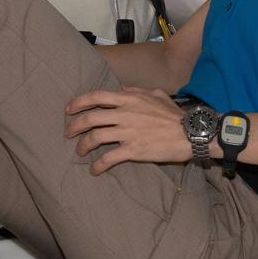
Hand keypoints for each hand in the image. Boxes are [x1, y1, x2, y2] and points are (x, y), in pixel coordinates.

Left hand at [64, 87, 189, 174]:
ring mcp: (128, 132)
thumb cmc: (173, 114)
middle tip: (68, 132)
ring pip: (95, 137)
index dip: (79, 102)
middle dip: (74, 125)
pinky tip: (94, 169)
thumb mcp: (155, 94)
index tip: (69, 109)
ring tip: (79, 151)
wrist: (189, 133)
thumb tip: (122, 89)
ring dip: (83, 145)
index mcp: (129, 99)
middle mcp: (125, 114)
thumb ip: (135, 90)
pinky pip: (108, 158)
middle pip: (90, 117)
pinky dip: (98, 165)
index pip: (97, 96)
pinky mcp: (133, 150)